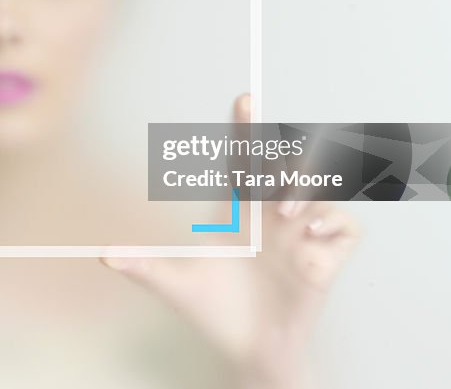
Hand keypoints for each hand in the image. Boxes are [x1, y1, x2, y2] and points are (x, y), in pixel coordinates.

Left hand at [103, 94, 360, 388]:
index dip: (246, 130)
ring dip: (307, 191)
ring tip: (286, 214)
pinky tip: (311, 240)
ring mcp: (301, 236)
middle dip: (284, 160)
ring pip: (321, 188)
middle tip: (267, 176)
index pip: (245, 161)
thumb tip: (104, 254)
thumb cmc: (214, 311)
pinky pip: (346, 228)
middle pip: (288, 165)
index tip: (244, 98)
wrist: (248, 351)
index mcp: (239, 211)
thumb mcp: (177, 286)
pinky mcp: (325, 260)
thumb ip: (145, 267)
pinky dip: (335, 226)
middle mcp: (272, 216)